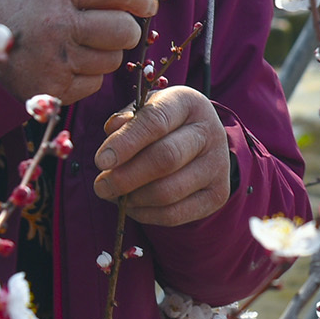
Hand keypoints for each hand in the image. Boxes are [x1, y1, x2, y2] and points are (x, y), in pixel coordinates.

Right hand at [0, 0, 155, 105]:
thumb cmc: (15, 12)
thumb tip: (141, 4)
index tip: (147, 5)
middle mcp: (59, 25)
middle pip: (125, 30)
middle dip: (125, 32)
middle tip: (108, 31)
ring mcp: (56, 60)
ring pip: (112, 61)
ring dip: (104, 55)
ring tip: (75, 48)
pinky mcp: (53, 90)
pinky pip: (94, 84)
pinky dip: (87, 77)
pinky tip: (64, 66)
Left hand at [93, 85, 235, 226]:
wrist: (201, 143)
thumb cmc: (163, 124)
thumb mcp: (145, 110)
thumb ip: (126, 119)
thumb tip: (112, 133)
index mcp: (189, 103)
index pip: (157, 121)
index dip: (126, 143)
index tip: (101, 161)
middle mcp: (210, 132)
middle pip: (166, 158)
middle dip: (126, 177)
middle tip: (101, 186)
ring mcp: (218, 166)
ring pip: (168, 191)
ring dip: (133, 199)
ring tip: (115, 195)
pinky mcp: (217, 195)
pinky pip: (174, 214)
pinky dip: (145, 214)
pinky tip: (132, 206)